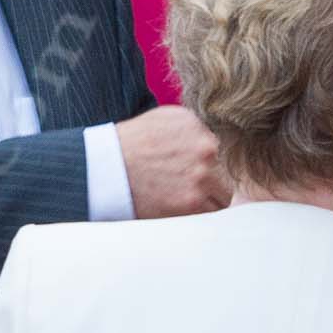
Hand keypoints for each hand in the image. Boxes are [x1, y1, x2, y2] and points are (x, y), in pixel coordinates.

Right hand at [115, 106, 229, 217]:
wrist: (106, 168)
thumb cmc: (130, 143)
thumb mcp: (162, 118)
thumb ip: (193, 127)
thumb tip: (212, 142)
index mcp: (197, 126)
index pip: (219, 149)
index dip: (209, 162)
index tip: (195, 170)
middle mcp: (205, 148)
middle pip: (226, 172)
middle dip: (213, 180)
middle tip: (191, 187)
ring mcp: (201, 177)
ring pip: (223, 196)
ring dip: (209, 199)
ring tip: (185, 199)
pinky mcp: (192, 202)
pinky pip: (211, 213)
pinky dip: (199, 213)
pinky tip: (182, 207)